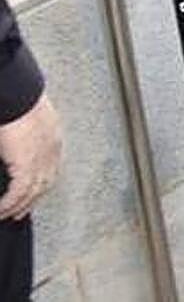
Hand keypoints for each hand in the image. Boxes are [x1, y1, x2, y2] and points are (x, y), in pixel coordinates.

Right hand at [0, 93, 61, 220]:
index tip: (32, 192)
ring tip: (5, 214)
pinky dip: (9, 204)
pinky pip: (19, 193)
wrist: (19, 94)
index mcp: (53, 137)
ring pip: (33, 192)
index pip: (51, 166)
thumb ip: (24, 133)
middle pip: (46, 182)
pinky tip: (0, 210)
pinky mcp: (27, 164)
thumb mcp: (26, 116)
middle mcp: (52, 150)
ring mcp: (42, 159)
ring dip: (18, 206)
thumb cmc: (18, 99)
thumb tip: (14, 144)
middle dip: (32, 199)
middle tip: (19, 211)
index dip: (42, 181)